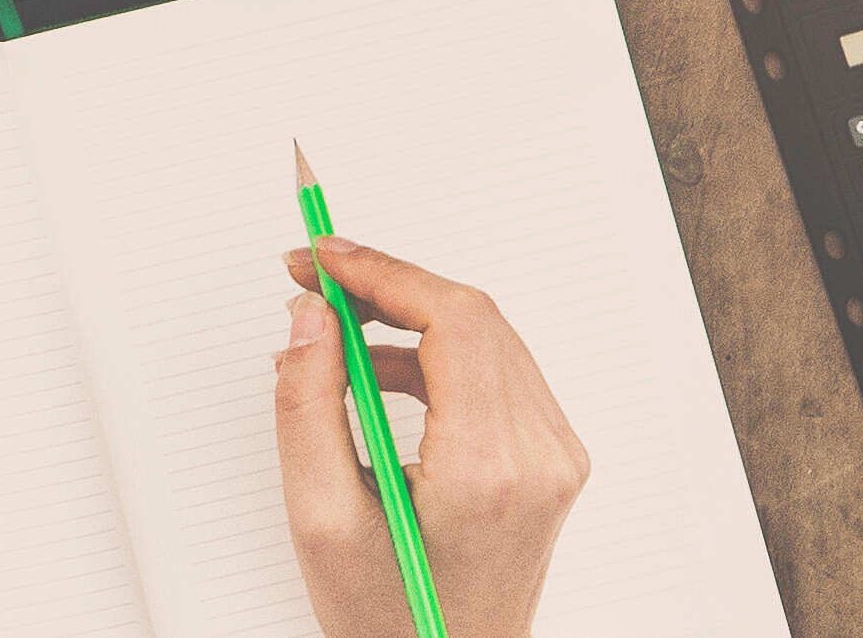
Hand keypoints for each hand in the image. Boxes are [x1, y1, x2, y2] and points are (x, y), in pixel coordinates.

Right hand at [272, 239, 586, 637]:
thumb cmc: (390, 617)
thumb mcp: (321, 516)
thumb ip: (307, 404)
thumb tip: (311, 318)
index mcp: (489, 469)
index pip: (454, 321)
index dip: (382, 272)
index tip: (321, 259)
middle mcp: (540, 458)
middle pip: (473, 319)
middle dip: (387, 285)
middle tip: (314, 282)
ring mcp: (555, 459)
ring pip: (487, 339)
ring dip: (409, 318)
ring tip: (334, 335)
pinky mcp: (550, 462)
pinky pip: (497, 372)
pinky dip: (437, 355)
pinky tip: (381, 373)